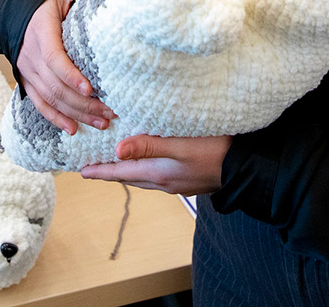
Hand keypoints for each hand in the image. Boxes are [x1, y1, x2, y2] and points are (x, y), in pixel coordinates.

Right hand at [17, 0, 114, 134]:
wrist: (21, 10)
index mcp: (40, 31)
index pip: (53, 58)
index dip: (70, 75)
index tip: (90, 88)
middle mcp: (30, 54)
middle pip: (55, 85)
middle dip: (83, 102)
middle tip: (111, 111)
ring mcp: (27, 70)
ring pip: (50, 98)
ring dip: (75, 113)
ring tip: (102, 122)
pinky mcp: (28, 80)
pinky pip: (40, 104)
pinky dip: (56, 118)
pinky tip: (74, 129)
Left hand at [80, 135, 230, 195]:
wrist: (246, 168)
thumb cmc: (216, 151)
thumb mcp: (180, 145)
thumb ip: (149, 145)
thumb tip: (117, 150)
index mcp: (159, 173)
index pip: (121, 173)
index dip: (100, 171)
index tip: (81, 171)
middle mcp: (165, 182)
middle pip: (129, 177)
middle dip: (110, 172)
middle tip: (92, 168)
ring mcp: (177, 183)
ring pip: (143, 177)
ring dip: (127, 171)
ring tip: (116, 164)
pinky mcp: (188, 179)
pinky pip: (158, 175)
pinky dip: (145, 168)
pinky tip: (149, 161)